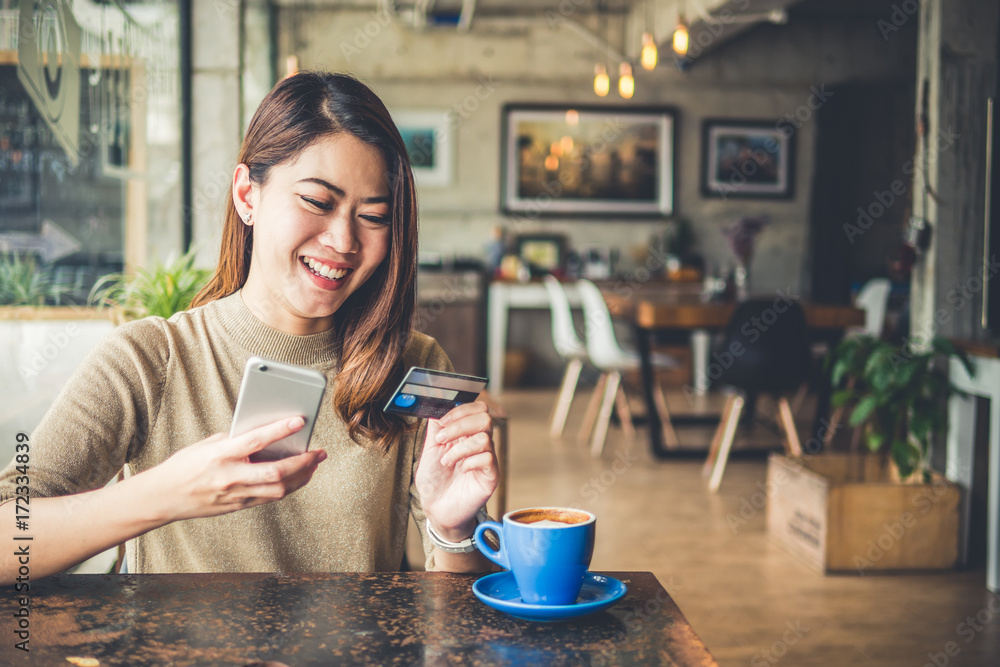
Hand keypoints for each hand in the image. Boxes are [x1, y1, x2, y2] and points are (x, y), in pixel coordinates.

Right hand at [144, 417, 326, 522]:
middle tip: (319, 452)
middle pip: (275, 472)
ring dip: (301, 477)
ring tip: (314, 464)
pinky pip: (269, 498)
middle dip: (303, 463)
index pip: (255, 441)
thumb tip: (264, 434)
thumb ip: (235, 440)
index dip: (279, 430)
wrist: (162, 498)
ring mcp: (234, 495)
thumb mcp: (207, 445)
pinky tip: (297, 477)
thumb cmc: (184, 466)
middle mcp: (229, 476)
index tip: (300, 421)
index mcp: (220, 455)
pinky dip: (286, 487)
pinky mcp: (237, 507)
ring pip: (277, 490)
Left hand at [415, 401, 498, 541]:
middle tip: (442, 438)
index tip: (442, 422)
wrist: (436, 509)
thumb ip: (436, 428)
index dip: (460, 411)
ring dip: (459, 448)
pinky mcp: (491, 476)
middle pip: (484, 417)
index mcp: (465, 434)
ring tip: (446, 461)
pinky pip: (488, 459)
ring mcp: (487, 459)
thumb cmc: (434, 481)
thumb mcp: (429, 450)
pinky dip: (469, 461)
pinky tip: (460, 470)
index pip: (475, 409)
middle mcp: (479, 443)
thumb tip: (438, 407)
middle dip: (460, 424)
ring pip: (485, 437)